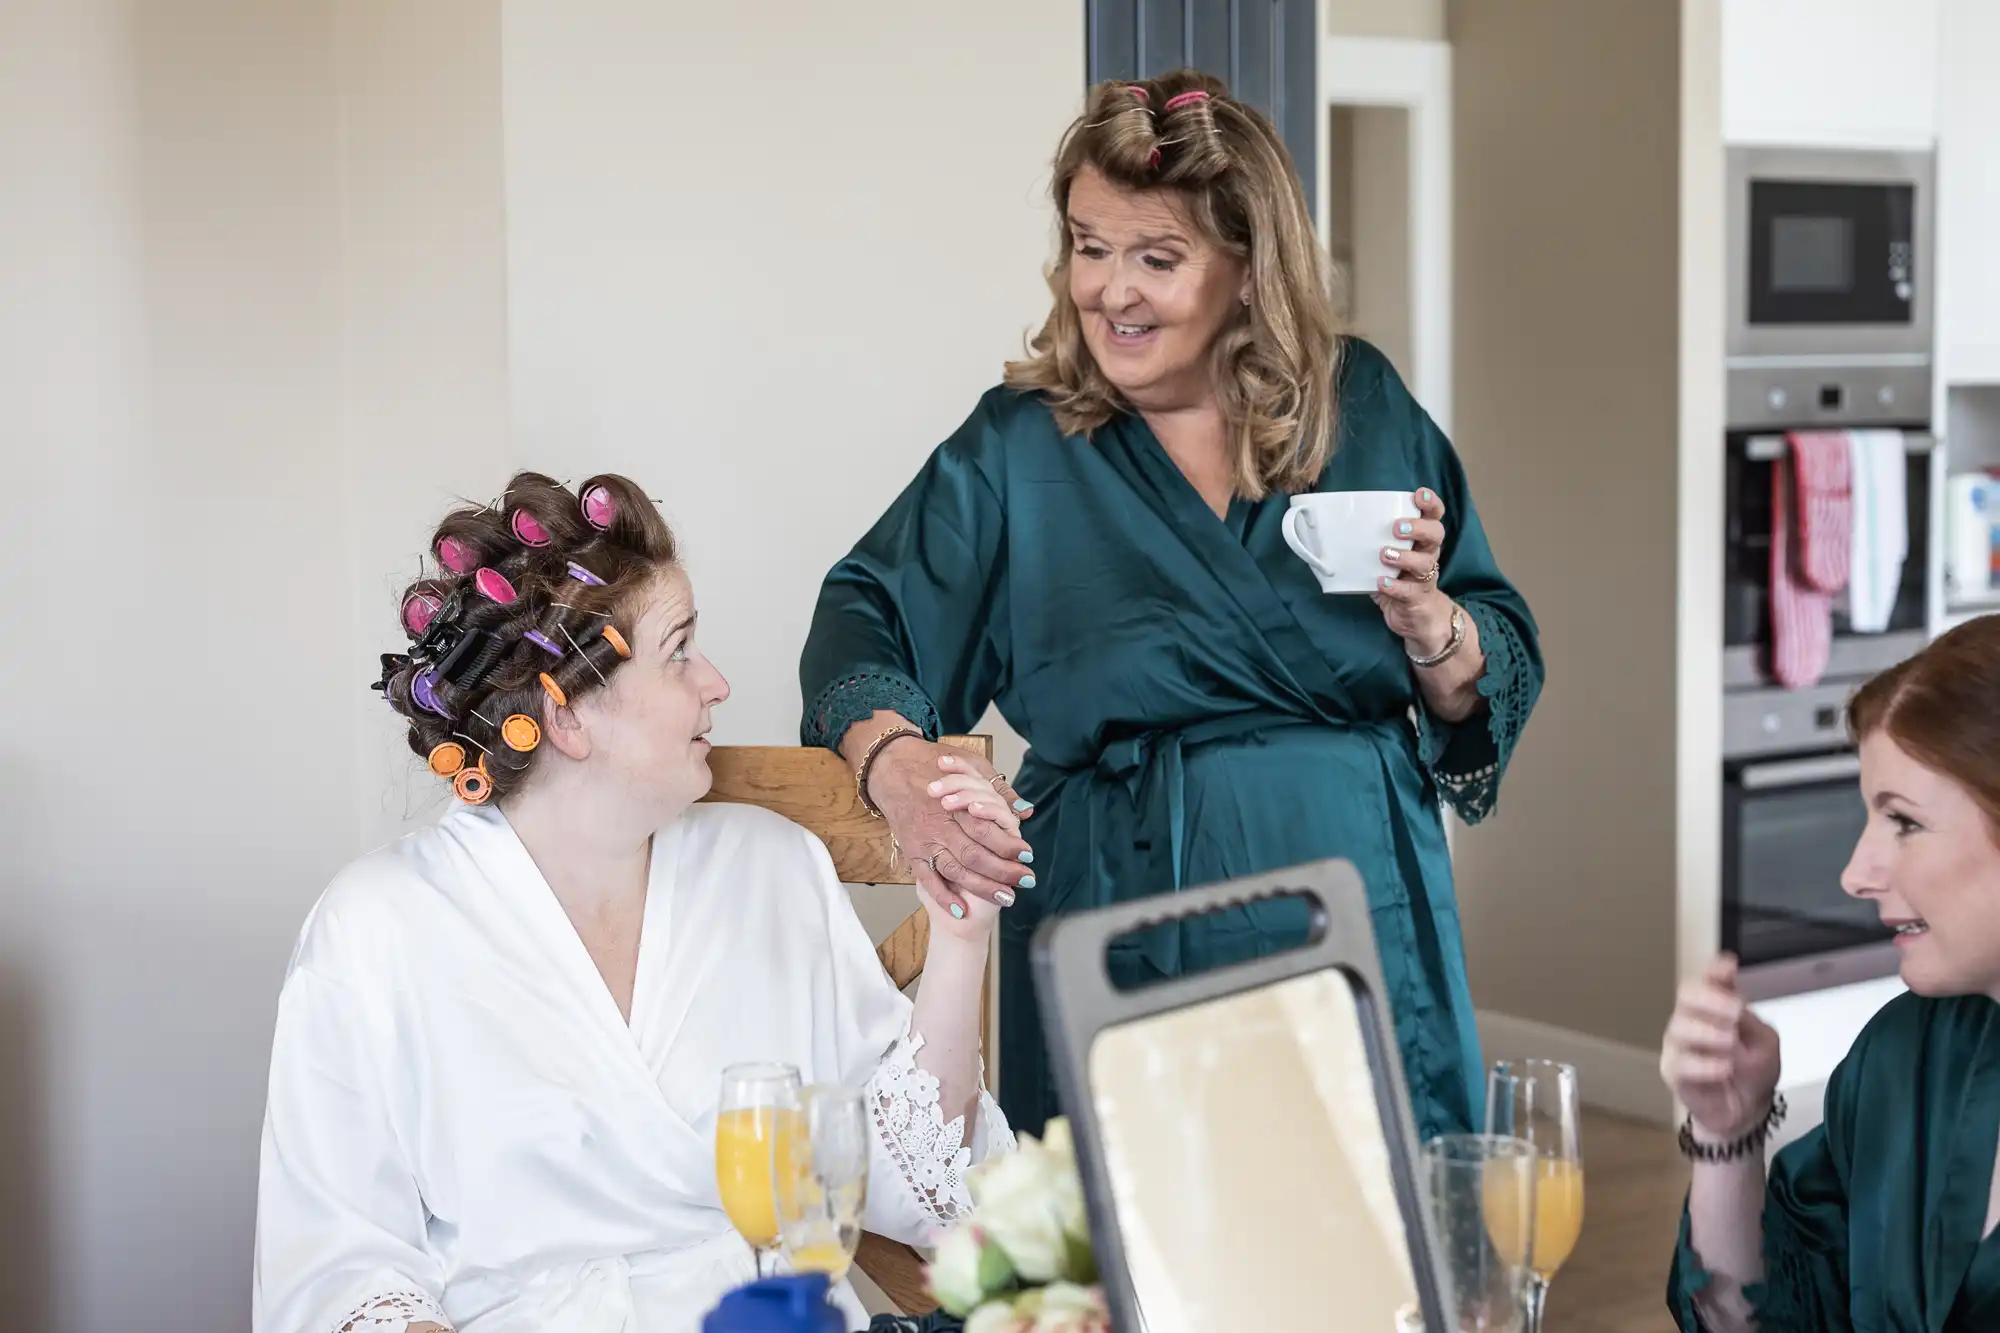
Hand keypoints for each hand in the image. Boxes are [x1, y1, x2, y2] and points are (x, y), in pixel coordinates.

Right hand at [865, 740, 1034, 919]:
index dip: (1009, 845)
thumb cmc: (933, 765)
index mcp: (956, 805)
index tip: (1028, 854)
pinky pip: (927, 880)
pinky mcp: (912, 853)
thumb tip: (1025, 810)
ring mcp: (925, 842)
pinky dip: (942, 897)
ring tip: (1006, 898)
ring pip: (955, 871)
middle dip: (1003, 871)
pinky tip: (960, 911)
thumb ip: (997, 789)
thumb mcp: (970, 765)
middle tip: (1026, 880)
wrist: (891, 768)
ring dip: (982, 887)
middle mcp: (940, 827)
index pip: (986, 830)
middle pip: (975, 855)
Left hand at [1372, 487, 1453, 656]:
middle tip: (1396, 528)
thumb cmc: (1398, 580)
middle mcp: (1428, 555)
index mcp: (1422, 541)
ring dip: (1404, 556)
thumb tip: (1333, 529)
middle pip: (1436, 534)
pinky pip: (1409, 591)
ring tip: (1384, 555)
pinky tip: (1382, 582)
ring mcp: (1425, 578)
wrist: (1415, 618)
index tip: (1419, 495)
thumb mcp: (1387, 559)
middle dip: (1418, 528)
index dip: (1431, 503)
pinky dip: (1395, 586)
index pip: (1434, 516)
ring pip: (1425, 562)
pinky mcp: (1417, 598)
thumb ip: (1370, 543)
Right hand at [1660, 955, 1782, 1140]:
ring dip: (1708, 1032)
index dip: (1717, 969)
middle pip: (1686, 994)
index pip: (1710, 979)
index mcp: (1716, 1006)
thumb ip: (1750, 1022)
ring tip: (1731, 1042)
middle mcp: (1692, 1018)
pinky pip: (1681, 1063)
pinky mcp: (1673, 1071)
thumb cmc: (1754, 1071)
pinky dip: (1705, 1064)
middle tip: (1735, 1012)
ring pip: (1680, 1027)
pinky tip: (1724, 1067)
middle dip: (1710, 999)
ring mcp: (1679, 1044)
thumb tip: (1733, 1004)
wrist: (1746, 1111)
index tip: (1730, 966)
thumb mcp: (1765, 1043)